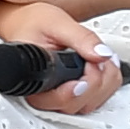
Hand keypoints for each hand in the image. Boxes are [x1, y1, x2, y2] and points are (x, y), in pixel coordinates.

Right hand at [0, 0, 122, 115]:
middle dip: (96, 82)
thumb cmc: (30, 23)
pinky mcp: (71, 95)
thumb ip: (81, 38)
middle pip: (77, 106)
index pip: (58, 100)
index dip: (77, 91)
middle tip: (94, 58)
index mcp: (35, 80)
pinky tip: (102, 66)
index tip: (86, 74)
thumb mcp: (56, 22)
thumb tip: (102, 55)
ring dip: (104, 83)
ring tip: (99, 59)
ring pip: (89, 106)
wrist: (23, 23)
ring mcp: (59, 97)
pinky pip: (95, 100)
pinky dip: (106, 84)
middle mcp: (45, 94)